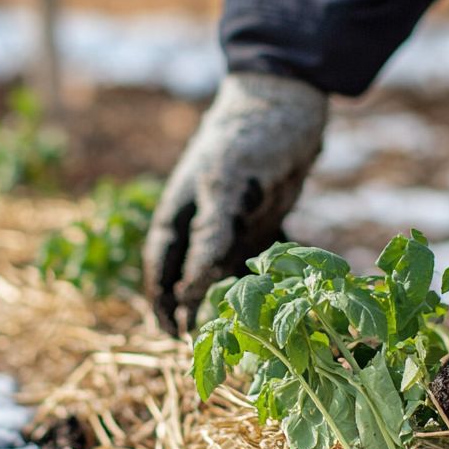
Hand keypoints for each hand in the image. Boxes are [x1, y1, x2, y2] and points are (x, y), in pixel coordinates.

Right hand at [144, 73, 326, 334]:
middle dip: (195, 310)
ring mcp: (232, 225)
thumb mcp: (225, 183)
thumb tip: (192, 289)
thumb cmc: (247, 137)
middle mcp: (201, 224)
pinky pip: (261, 261)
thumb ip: (211, 235)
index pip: (160, 267)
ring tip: (245, 333)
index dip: (161, 302)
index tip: (171, 336)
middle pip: (190, 276)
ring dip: (233, 300)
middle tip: (207, 346)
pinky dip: (267, 279)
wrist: (287, 102)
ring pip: (226, 273)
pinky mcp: (262, 222)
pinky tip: (282, 301)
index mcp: (178, 214)